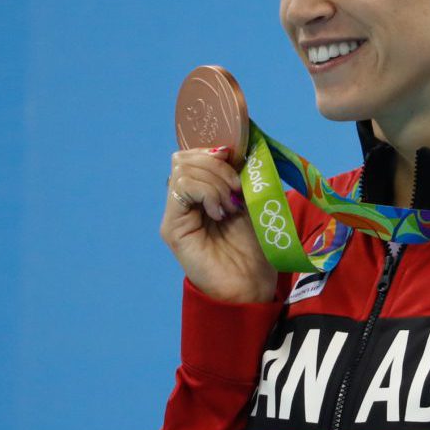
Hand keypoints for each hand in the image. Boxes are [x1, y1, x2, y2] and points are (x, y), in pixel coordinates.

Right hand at [160, 146, 276, 303]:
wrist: (252, 283)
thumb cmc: (257, 246)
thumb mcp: (252, 200)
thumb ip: (240, 175)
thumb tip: (233, 146)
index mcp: (203, 192)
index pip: (194, 154)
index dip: (215, 151)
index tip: (238, 163)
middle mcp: (185, 201)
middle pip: (185, 157)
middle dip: (217, 165)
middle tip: (238, 189)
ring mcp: (176, 214)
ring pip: (183, 170)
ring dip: (216, 181)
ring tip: (231, 205)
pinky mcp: (172, 227)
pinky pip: (182, 188)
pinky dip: (207, 193)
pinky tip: (220, 213)